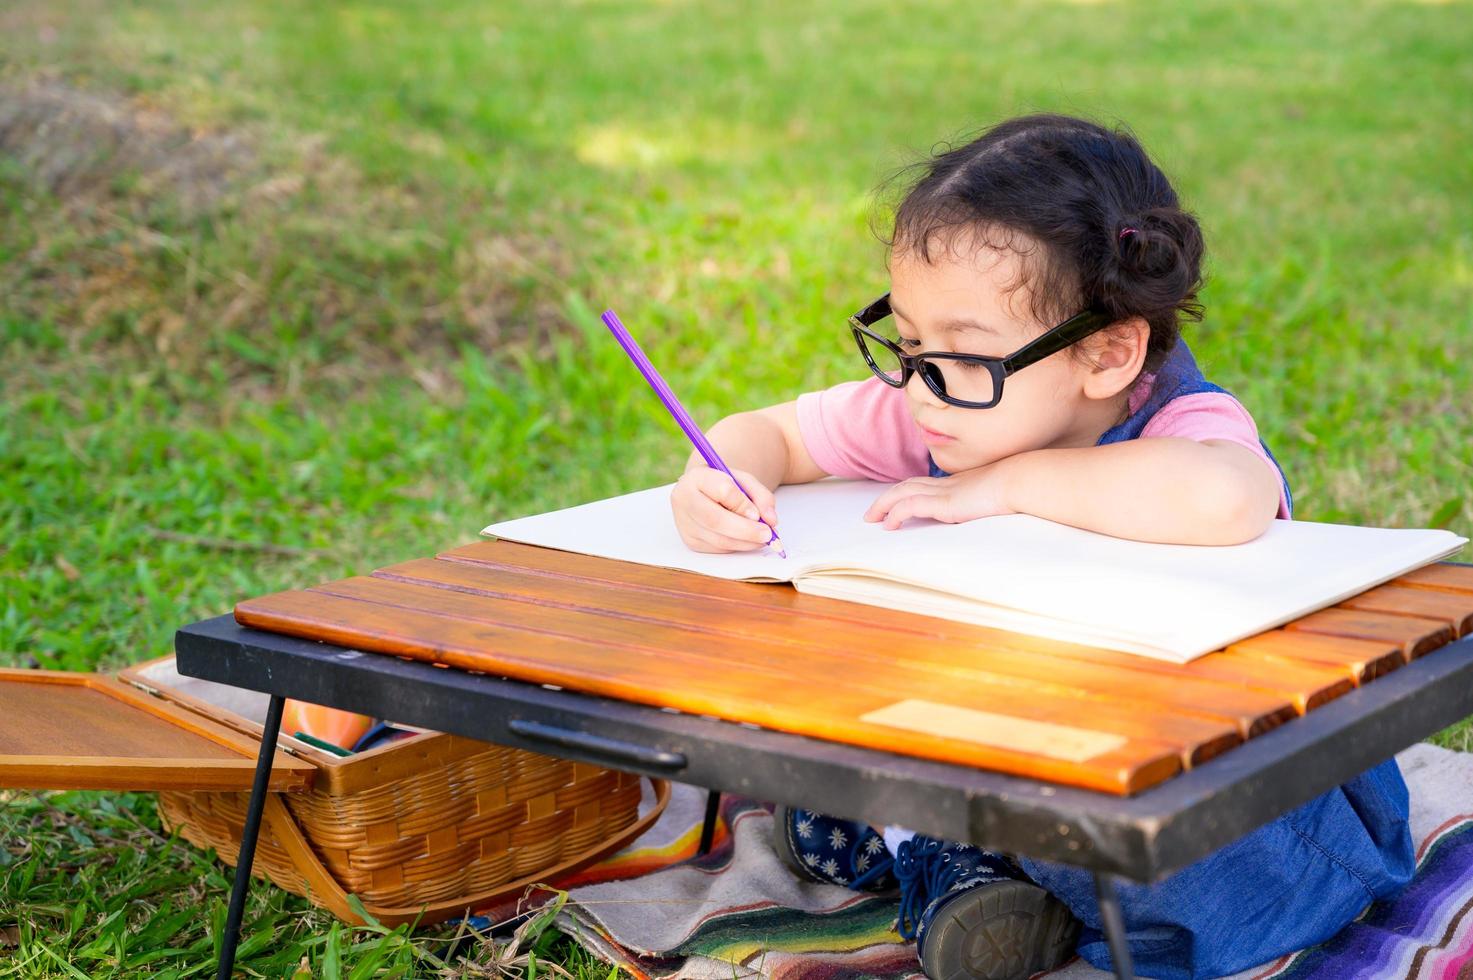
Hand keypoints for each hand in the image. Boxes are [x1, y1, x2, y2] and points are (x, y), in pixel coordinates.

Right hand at [671, 467, 779, 552]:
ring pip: (718, 539)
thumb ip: (761, 496)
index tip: (757, 514)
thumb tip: (771, 520)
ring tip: (762, 538)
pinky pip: (718, 548)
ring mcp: (685, 523)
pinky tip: (747, 541)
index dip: (742, 505)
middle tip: (767, 534)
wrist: (704, 493)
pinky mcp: (690, 541)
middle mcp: (684, 499)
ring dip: (745, 542)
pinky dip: (737, 547)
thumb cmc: (725, 485)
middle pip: (715, 520)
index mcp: (696, 477)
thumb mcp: (744, 481)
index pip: (722, 491)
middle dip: (746, 530)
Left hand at [864, 461, 1017, 529]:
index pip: (925, 484)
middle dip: (887, 497)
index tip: (897, 503)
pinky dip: (895, 514)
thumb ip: (990, 502)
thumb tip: (995, 510)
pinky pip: (910, 506)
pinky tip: (889, 525)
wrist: (1022, 481)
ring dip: (883, 505)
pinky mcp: (944, 503)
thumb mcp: (1000, 495)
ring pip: (901, 493)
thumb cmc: (1018, 488)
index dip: (908, 491)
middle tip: (872, 512)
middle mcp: (946, 484)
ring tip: (872, 519)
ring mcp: (943, 492)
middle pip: (907, 485)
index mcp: (958, 483)